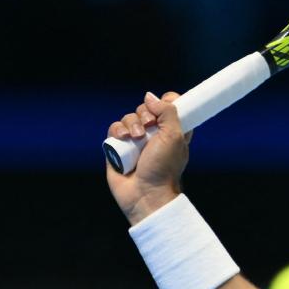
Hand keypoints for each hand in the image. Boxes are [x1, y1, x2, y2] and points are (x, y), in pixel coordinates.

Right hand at [105, 91, 192, 224]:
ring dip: (132, 123)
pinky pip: (115, 128)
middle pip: (146, 108)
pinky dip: (118, 130)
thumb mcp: (174, 135)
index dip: (166, 101)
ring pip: (129, 117)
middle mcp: (154, 134)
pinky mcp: (118, 147)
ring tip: (136, 137)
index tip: (166, 104)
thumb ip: (167, 111)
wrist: (146, 192)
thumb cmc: (164, 168)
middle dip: (146, 113)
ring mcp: (136, 140)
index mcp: (173, 130)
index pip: (169, 106)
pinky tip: (123, 138)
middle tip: (149, 125)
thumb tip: (150, 97)